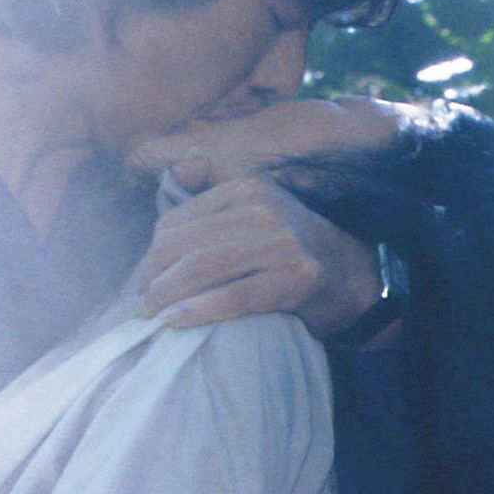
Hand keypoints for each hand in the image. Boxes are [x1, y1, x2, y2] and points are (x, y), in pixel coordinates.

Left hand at [126, 97, 420, 337]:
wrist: (352, 274)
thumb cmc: (290, 248)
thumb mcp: (256, 209)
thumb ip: (216, 193)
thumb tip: (177, 171)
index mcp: (247, 188)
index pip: (179, 219)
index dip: (152, 253)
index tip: (143, 279)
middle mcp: (264, 209)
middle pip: (185, 245)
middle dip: (153, 277)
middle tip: (141, 303)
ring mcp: (282, 244)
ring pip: (203, 268)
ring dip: (167, 296)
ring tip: (151, 315)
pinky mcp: (295, 279)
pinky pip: (232, 297)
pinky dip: (198, 310)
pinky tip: (175, 321)